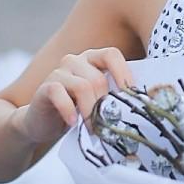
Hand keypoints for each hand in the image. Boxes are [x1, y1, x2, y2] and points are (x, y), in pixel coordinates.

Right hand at [11, 48, 133, 146]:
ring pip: (82, 86)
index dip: (123, 73)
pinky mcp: (46, 87)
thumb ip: (113, 96)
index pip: (111, 54)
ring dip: (90, 111)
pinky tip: (73, 122)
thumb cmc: (77, 111)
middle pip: (98, 78)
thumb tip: (140, 103)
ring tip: (93, 129)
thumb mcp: (98, 101)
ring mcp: (59, 72)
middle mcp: (75, 61)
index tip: (132, 95)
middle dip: (105, 105)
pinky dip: (69, 110)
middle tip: (109, 126)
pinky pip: (60, 93)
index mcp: (92, 59)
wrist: (42, 122)